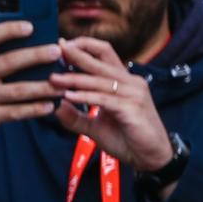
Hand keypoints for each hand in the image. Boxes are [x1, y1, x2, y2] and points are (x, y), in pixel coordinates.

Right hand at [0, 21, 61, 177]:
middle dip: (36, 55)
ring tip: (63, 86)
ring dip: (43, 87)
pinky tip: (50, 106)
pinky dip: (35, 109)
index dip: (9, 30)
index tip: (30, 26)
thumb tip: (38, 53)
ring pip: (17, 90)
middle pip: (8, 61)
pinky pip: (15, 112)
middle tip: (57, 51)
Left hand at [50, 36, 175, 173]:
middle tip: (55, 50)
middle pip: (101, 61)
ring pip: (99, 80)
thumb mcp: (94, 126)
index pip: (104, 53)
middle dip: (76, 55)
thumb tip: (55, 107)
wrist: (149, 156)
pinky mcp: (132, 109)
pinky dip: (85, 97)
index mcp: (122, 81)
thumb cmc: (126, 137)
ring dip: (74, 79)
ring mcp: (133, 94)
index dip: (84, 46)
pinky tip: (68, 96)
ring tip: (52, 78)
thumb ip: (75, 117)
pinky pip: (104, 99)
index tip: (62, 45)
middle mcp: (130, 82)